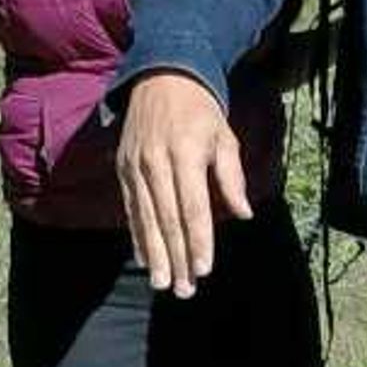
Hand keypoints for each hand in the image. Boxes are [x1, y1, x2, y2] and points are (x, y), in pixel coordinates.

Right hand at [117, 72, 249, 292]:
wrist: (160, 76)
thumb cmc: (201, 110)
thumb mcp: (224, 136)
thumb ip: (231, 177)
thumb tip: (243, 213)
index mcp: (187, 153)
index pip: (193, 206)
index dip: (199, 240)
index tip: (204, 268)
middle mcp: (158, 161)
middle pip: (168, 219)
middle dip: (177, 257)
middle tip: (184, 290)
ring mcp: (136, 165)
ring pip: (146, 218)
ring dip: (155, 255)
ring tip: (162, 283)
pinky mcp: (123, 168)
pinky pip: (131, 208)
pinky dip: (137, 235)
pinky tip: (143, 259)